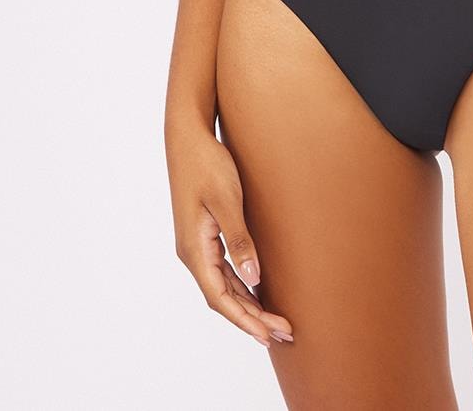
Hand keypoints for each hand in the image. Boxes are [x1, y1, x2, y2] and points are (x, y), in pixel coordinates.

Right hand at [166, 121, 294, 347]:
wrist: (188, 137)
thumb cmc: (208, 165)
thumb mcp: (227, 200)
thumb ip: (239, 239)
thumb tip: (253, 277)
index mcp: (194, 250)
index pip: (221, 298)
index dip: (245, 319)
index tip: (268, 335)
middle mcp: (193, 253)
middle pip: (224, 297)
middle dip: (252, 318)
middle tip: (284, 333)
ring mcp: (197, 245)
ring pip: (223, 285)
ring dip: (248, 304)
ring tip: (275, 321)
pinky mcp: (204, 234)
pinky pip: (223, 270)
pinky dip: (241, 285)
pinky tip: (257, 290)